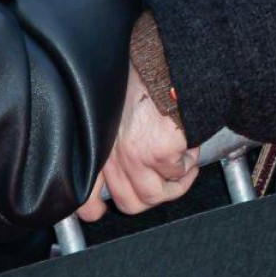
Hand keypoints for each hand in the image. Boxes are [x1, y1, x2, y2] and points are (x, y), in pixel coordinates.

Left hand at [75, 67, 194, 222]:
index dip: (92, 209)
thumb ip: (111, 136)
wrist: (162, 63)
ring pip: (155, 195)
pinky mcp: (159, 153)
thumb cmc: (142, 77)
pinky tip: (189, 147)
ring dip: (175, 185)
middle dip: (152, 196)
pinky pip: (177, 173)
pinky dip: (188, 163)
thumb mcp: (112, 109)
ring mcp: (135, 157)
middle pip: (130, 202)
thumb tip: (126, 156)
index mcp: (99, 147)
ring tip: (184, 167)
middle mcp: (113, 157)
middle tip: (166, 184)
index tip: (99, 213)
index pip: (86, 192)